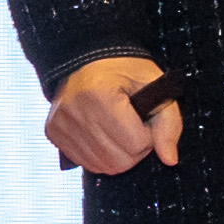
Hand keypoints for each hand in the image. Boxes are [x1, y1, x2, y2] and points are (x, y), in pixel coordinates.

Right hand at [49, 55, 180, 173]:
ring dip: (118, 154)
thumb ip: (168, 123)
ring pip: (102, 166)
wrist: (91, 56)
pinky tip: (104, 134)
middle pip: (119, 161)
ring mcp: (60, 123)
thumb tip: (170, 160)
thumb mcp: (154, 84)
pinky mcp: (53, 132)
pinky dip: (100, 154)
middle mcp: (75, 111)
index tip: (146, 120)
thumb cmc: (124, 68)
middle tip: (135, 127)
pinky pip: (84, 162)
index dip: (149, 135)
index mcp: (100, 95)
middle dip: (135, 149)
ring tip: (120, 130)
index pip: (135, 143)